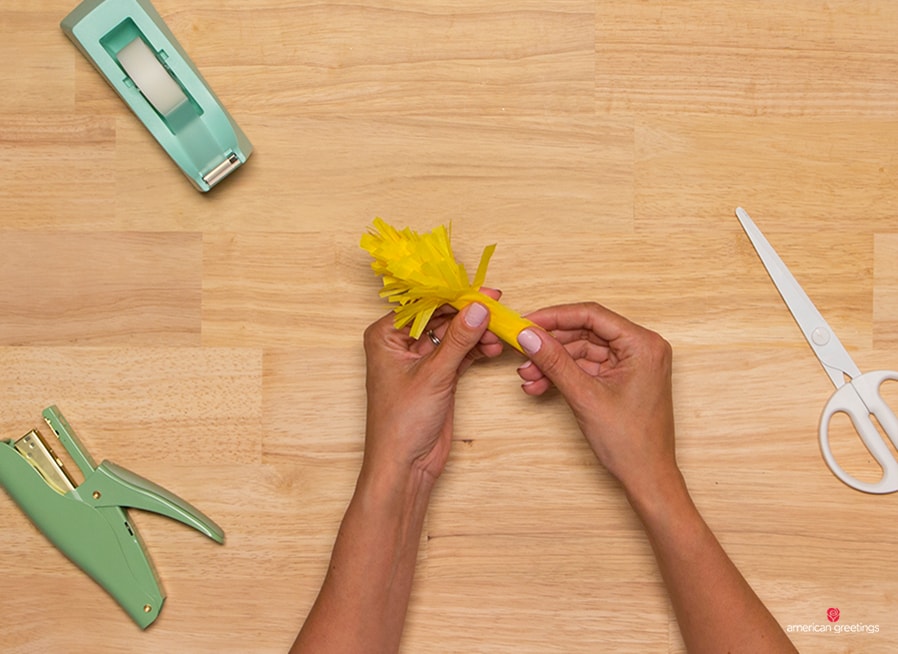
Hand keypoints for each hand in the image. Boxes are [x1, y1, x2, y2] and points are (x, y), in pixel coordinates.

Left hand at [363, 296, 501, 482]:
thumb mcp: (433, 376)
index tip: (483, 293)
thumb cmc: (401, 424)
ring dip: (476, 333)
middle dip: (469, 315)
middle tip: (498, 311)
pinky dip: (476, 349)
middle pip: (441, 316)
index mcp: (386, 335)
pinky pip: (459, 353)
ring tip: (498, 334)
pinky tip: (493, 347)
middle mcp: (400, 343)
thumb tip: (478, 308)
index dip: (454, 297)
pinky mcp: (437, 376)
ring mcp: (420, 359)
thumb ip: (458, 340)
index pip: (424, 304)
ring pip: (453, 334)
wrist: (405, 466)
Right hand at [515, 302, 676, 498]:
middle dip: (550, 344)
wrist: (646, 478)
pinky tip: (539, 385)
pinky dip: (563, 375)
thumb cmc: (631, 442)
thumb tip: (529, 336)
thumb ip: (555, 361)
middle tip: (521, 349)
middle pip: (585, 332)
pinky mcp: (621, 378)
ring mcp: (631, 364)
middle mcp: (641, 348)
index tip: (526, 322)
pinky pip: (586, 367)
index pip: (592, 315)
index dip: (554, 317)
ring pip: (581, 351)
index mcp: (643, 345)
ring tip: (527, 375)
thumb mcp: (585, 396)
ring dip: (553, 362)